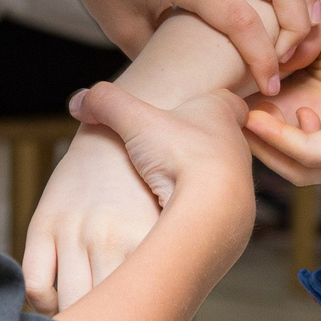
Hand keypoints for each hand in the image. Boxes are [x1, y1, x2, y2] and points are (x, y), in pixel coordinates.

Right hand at [20, 126, 165, 314]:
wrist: (129, 122)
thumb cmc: (163, 175)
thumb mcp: (175, 226)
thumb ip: (171, 288)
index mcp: (152, 242)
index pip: (143, 313)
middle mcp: (114, 239)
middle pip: (104, 315)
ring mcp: (78, 231)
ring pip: (70, 304)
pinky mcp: (48, 221)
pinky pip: (36, 283)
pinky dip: (43, 303)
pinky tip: (55, 306)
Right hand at [71, 81, 251, 212]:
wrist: (214, 212)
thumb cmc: (180, 155)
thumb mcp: (135, 121)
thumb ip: (106, 104)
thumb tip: (78, 101)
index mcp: (221, 115)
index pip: (229, 102)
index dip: (215, 103)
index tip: (201, 107)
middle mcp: (238, 148)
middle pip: (225, 141)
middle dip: (201, 146)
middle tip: (175, 152)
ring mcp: (241, 185)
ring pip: (223, 179)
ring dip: (200, 183)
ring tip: (172, 188)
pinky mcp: (236, 219)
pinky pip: (218, 212)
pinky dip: (201, 212)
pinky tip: (179, 217)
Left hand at [248, 63, 320, 186]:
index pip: (309, 152)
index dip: (274, 136)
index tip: (248, 114)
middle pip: (295, 166)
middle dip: (259, 143)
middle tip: (230, 109)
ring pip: (303, 163)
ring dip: (272, 141)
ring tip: (248, 106)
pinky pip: (318, 152)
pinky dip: (293, 136)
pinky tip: (291, 106)